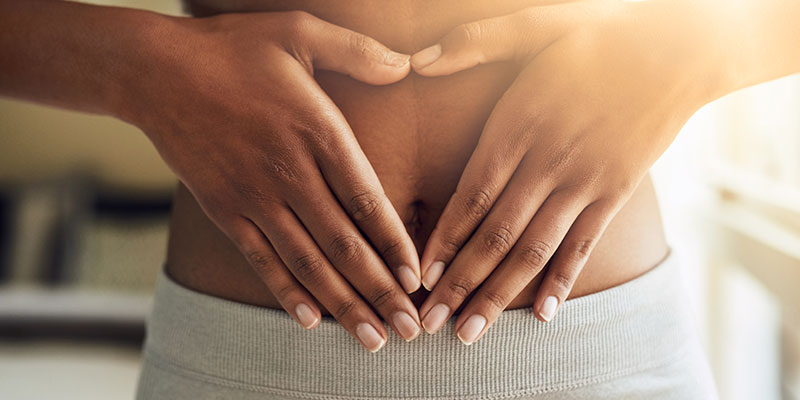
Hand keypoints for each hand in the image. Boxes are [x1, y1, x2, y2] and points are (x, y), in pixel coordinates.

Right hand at [125, 11, 422, 350]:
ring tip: (372, 338)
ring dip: (342, 304)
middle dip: (380, 291)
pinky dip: (287, 292)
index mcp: (317, 130)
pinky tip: (310, 320)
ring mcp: (254, 196)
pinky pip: (260, 260)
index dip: (395, 244)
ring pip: (307, 262)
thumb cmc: (232, 49)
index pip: (367, 200)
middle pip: (343, 244)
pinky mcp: (224, 209)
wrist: (154, 71)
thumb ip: (357, 50)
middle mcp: (289, 171)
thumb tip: (406, 63)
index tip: (417, 278)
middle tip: (409, 329)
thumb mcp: (298, 32)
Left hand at [410, 0, 716, 342]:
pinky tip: (542, 315)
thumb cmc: (600, 38)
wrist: (681, 50)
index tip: (418, 275)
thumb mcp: (536, 25)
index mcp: (519, 123)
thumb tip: (420, 60)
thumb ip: (476, 41)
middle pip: (495, 234)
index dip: (442, 239)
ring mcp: (585, 181)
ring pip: (534, 249)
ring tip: (472, 333)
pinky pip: (584, 245)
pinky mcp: (616, 193)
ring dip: (499, 294)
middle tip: (430, 322)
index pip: (471, 194)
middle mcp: (548, 161)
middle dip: (458, 282)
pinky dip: (562, 280)